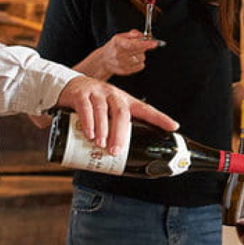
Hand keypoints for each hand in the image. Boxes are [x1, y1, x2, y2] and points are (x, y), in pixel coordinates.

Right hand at [54, 75, 176, 154]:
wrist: (69, 87)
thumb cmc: (93, 104)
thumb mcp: (107, 113)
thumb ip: (113, 129)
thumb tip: (119, 157)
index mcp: (124, 101)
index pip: (145, 109)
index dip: (159, 118)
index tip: (173, 127)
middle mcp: (113, 95)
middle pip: (121, 112)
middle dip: (120, 133)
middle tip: (116, 151)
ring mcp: (97, 93)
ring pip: (102, 111)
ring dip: (103, 130)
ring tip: (101, 145)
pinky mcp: (80, 94)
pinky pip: (85, 108)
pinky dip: (88, 122)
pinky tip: (89, 134)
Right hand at [82, 30, 160, 79]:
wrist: (103, 60)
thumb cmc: (113, 47)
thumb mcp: (119, 36)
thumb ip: (132, 34)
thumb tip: (141, 35)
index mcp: (117, 43)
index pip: (132, 44)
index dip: (144, 44)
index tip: (153, 43)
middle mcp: (118, 54)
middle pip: (139, 52)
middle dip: (143, 48)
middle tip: (140, 45)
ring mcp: (121, 64)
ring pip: (141, 59)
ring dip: (140, 55)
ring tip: (133, 54)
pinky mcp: (125, 71)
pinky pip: (140, 66)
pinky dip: (139, 62)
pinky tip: (133, 60)